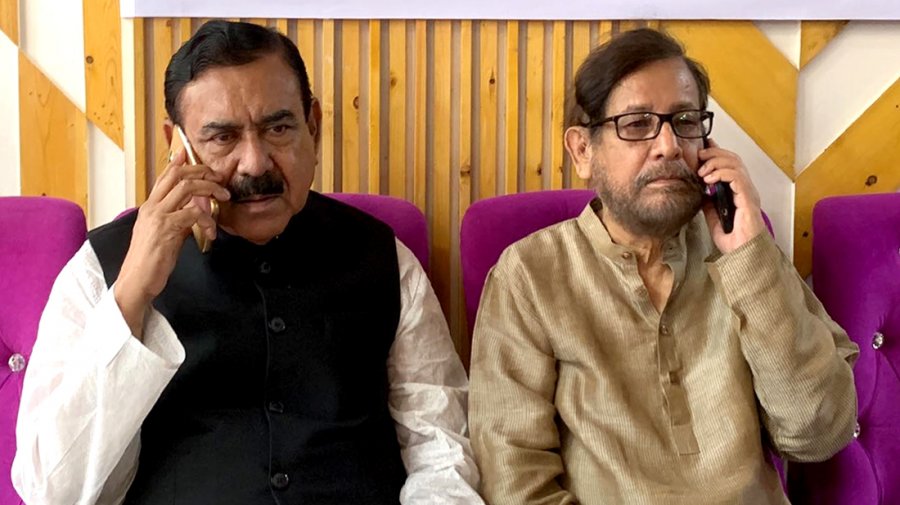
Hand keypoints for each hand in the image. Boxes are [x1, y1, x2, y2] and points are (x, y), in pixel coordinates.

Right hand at [114, 149, 229, 337]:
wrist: (136, 280)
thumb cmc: (151, 260)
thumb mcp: (164, 234)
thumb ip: (178, 220)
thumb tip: (196, 212)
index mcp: (150, 207)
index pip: (165, 177)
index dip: (179, 163)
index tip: (190, 154)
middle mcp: (152, 207)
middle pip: (177, 175)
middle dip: (201, 171)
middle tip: (219, 178)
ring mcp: (158, 216)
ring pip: (186, 188)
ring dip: (209, 189)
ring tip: (223, 197)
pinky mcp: (166, 229)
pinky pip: (193, 213)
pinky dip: (207, 219)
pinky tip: (211, 231)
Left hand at [697, 138, 765, 253]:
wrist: (744, 256)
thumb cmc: (735, 242)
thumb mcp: (715, 220)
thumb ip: (710, 207)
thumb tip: (701, 194)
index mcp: (739, 193)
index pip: (730, 166)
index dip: (717, 154)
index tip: (702, 149)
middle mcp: (746, 190)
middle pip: (734, 159)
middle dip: (715, 153)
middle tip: (699, 155)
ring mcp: (748, 193)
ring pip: (736, 164)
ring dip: (716, 162)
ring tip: (702, 170)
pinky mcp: (748, 199)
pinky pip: (737, 177)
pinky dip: (721, 173)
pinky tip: (708, 179)